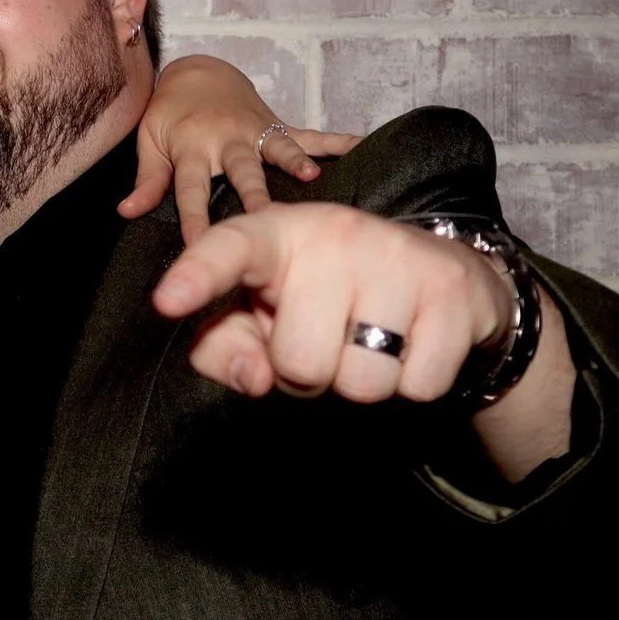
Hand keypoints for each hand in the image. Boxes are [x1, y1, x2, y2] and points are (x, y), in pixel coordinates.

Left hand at [121, 55, 361, 241]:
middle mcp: (227, 139)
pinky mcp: (275, 125)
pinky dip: (336, 140)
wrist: (196, 72)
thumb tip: (127, 213)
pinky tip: (362, 145)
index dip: (194, 219)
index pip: (190, 190)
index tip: (199, 247)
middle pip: (241, 171)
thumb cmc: (169, 114)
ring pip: (278, 148)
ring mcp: (255, 131)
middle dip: (254, 195)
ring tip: (311, 177)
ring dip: (295, 161)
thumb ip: (147, 181)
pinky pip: (309, 134)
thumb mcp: (149, 143)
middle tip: (266, 221)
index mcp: (192, 147)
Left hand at [152, 203, 509, 404]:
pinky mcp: (450, 288)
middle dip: (310, 374)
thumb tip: (255, 378)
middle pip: (299, 363)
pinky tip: (414, 341)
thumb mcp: (261, 316)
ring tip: (369, 338)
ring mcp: (396, 255)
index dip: (198, 276)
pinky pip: (417, 386)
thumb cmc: (327, 299)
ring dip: (362, 380)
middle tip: (327, 336)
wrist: (442, 278)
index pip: (230, 249)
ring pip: (362, 383)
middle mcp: (335, 233)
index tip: (167, 300)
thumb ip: (223, 347)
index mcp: (276, 235)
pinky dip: (414, 382)